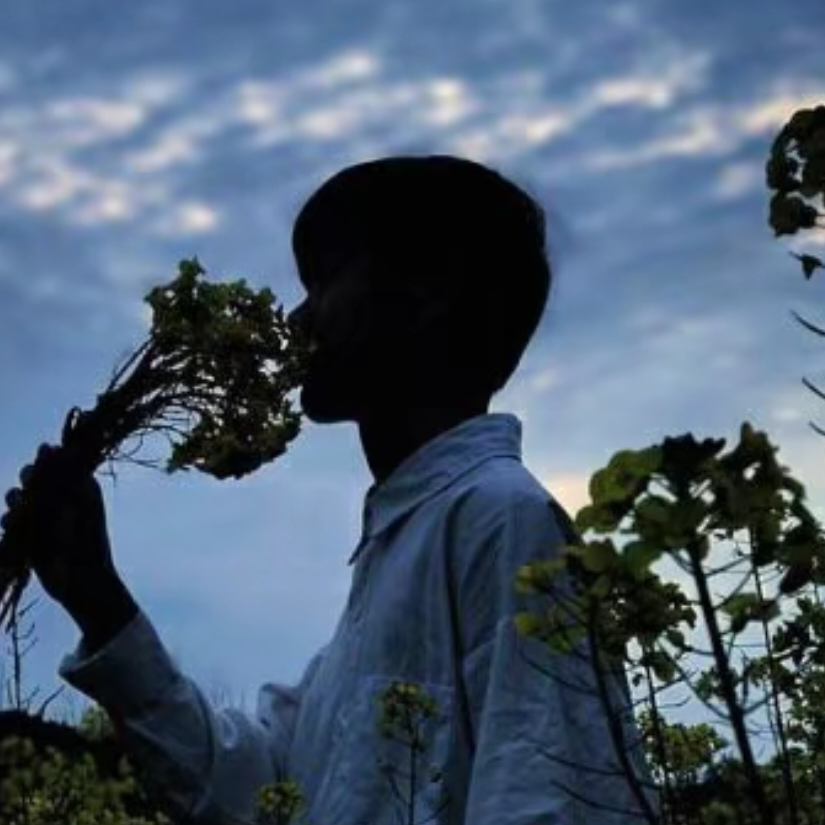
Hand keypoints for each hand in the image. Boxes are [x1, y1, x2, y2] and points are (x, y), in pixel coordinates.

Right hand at [1, 443, 120, 613]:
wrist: (83, 577)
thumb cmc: (88, 537)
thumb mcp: (81, 501)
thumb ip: (66, 474)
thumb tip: (50, 446)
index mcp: (79, 484)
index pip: (56, 460)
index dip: (47, 458)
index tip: (45, 459)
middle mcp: (59, 496)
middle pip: (33, 475)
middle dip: (30, 477)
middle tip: (32, 485)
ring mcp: (42, 515)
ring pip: (17, 496)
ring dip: (16, 498)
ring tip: (23, 508)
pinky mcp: (28, 534)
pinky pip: (9, 520)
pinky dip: (9, 520)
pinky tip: (14, 524)